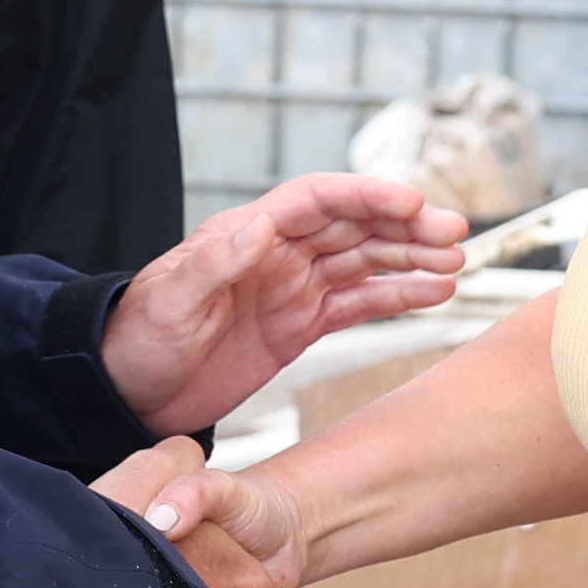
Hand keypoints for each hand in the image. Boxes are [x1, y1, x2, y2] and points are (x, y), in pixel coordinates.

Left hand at [99, 175, 468, 431]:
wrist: (129, 392)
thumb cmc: (139, 339)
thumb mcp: (171, 302)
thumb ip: (216, 263)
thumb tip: (262, 224)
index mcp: (246, 234)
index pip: (318, 200)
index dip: (366, 196)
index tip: (411, 204)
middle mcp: (277, 253)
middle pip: (354, 225)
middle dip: (406, 226)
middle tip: (454, 234)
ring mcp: (293, 288)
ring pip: (365, 261)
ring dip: (412, 258)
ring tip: (457, 262)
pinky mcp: (300, 325)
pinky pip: (358, 303)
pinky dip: (398, 296)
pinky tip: (435, 292)